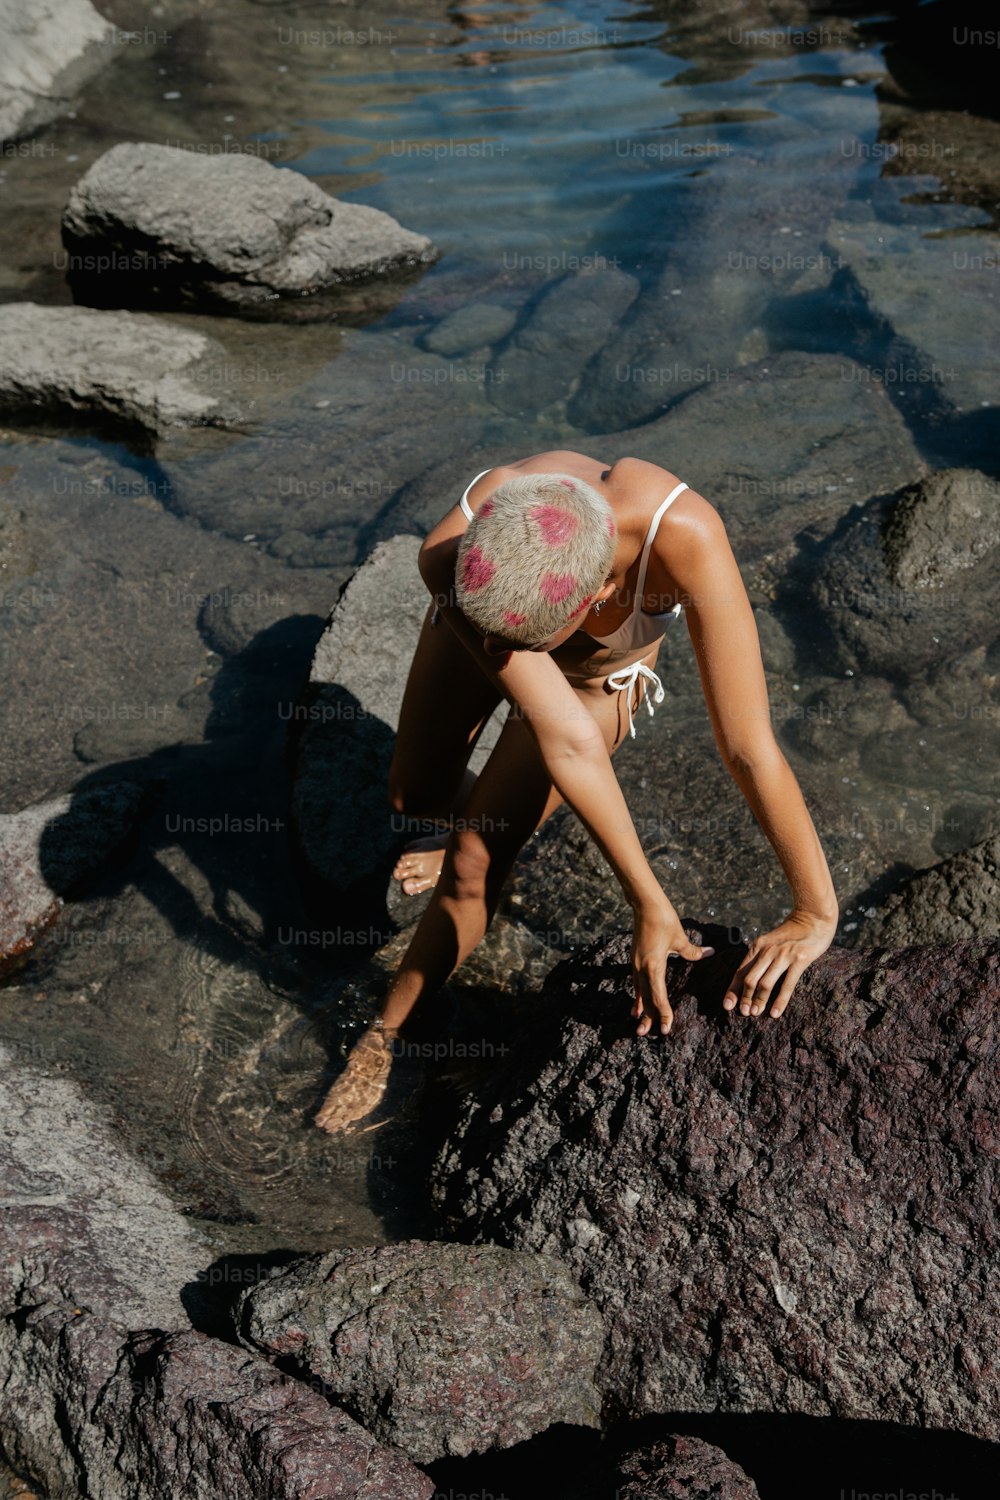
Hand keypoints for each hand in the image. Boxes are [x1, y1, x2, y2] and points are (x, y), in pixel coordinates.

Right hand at [629, 897, 714, 1037]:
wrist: (645, 905)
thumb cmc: (664, 920)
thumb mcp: (680, 938)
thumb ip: (693, 951)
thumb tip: (710, 954)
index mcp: (654, 965)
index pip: (658, 995)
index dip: (663, 1012)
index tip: (666, 1026)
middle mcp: (642, 967)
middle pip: (645, 997)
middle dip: (647, 1016)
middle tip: (647, 1034)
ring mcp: (636, 963)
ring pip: (639, 990)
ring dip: (640, 1006)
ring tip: (639, 1023)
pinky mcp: (635, 958)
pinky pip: (636, 981)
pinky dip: (638, 993)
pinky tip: (637, 1000)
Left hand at [723, 910, 836, 1020]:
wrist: (813, 917)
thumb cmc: (792, 933)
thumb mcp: (771, 941)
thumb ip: (761, 955)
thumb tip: (749, 979)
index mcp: (757, 946)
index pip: (740, 971)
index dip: (733, 990)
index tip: (727, 1005)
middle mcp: (767, 951)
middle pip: (749, 979)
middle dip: (744, 998)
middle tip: (744, 1013)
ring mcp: (783, 955)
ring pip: (765, 983)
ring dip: (758, 1001)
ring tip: (756, 1013)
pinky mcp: (799, 960)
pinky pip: (786, 985)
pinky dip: (779, 1001)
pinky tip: (774, 1013)